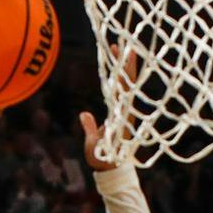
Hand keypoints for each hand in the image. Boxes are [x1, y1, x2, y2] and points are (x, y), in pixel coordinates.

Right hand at [79, 50, 139, 171]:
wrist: (114, 169)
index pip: (124, 88)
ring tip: (119, 50)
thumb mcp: (93, 146)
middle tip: (123, 43)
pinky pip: (121, 93)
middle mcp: (125, 111)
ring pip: (126, 86)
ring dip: (122, 68)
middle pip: (128, 82)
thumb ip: (91, 130)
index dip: (124, 71)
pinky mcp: (119, 114)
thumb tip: (84, 114)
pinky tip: (116, 69)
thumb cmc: (103, 159)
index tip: (123, 54)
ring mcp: (124, 112)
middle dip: (125, 63)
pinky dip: (119, 79)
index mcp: (121, 116)